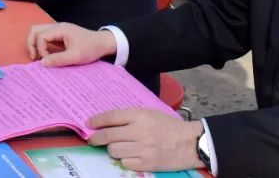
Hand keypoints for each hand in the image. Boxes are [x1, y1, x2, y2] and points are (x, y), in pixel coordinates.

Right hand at [27, 22, 116, 66]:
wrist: (103, 43)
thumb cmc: (91, 48)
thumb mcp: (76, 56)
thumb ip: (58, 59)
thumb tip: (42, 63)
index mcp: (60, 29)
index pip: (41, 36)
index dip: (40, 49)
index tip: (47, 61)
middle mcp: (56, 27)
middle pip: (34, 30)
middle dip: (31, 44)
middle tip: (34, 58)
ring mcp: (57, 30)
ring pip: (38, 32)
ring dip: (35, 44)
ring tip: (37, 57)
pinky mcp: (59, 35)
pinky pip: (44, 37)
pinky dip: (41, 45)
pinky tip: (45, 56)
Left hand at [88, 109, 203, 172]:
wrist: (190, 143)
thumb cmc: (169, 126)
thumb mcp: (150, 114)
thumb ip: (130, 117)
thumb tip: (107, 123)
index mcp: (140, 115)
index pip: (111, 117)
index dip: (96, 120)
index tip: (88, 124)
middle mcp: (139, 131)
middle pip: (108, 136)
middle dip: (96, 138)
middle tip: (93, 140)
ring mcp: (143, 149)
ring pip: (113, 151)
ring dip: (113, 149)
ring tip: (120, 147)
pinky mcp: (147, 164)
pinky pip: (125, 163)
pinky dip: (125, 160)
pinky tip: (132, 156)